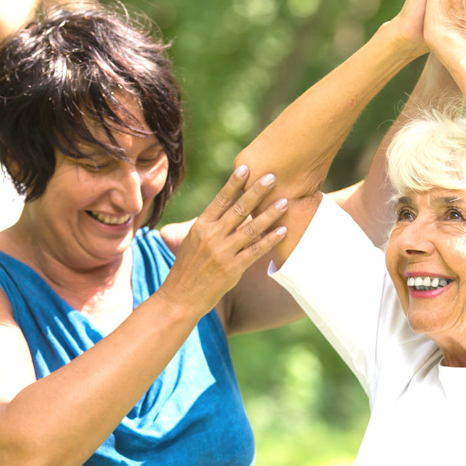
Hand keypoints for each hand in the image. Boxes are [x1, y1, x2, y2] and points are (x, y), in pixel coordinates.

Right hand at [159, 166, 287, 315]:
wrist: (180, 297)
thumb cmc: (188, 269)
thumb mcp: (193, 242)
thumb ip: (211, 227)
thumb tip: (229, 211)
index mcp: (201, 226)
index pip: (220, 200)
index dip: (234, 183)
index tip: (246, 168)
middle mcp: (211, 236)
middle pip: (239, 209)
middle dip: (257, 192)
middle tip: (273, 176)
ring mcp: (222, 252)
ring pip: (251, 228)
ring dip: (270, 214)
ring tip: (285, 201)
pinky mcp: (232, 268)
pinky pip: (256, 251)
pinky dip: (270, 240)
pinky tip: (283, 230)